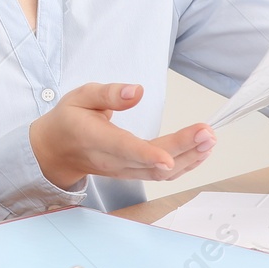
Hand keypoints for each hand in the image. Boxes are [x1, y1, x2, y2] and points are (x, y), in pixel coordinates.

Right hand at [28, 82, 216, 189]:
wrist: (58, 151)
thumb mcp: (80, 96)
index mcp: (95, 139)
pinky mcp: (134, 174)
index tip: (167, 158)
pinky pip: (162, 176)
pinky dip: (185, 165)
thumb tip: (137, 91)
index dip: (146, 155)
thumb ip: (108, 93)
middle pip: (150, 163)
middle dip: (182, 149)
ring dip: (189, 159)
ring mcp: (124, 171)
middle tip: (207, 133)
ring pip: (160, 174)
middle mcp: (112, 160)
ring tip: (210, 140)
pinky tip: (201, 151)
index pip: (123, 148)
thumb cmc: (69, 120)